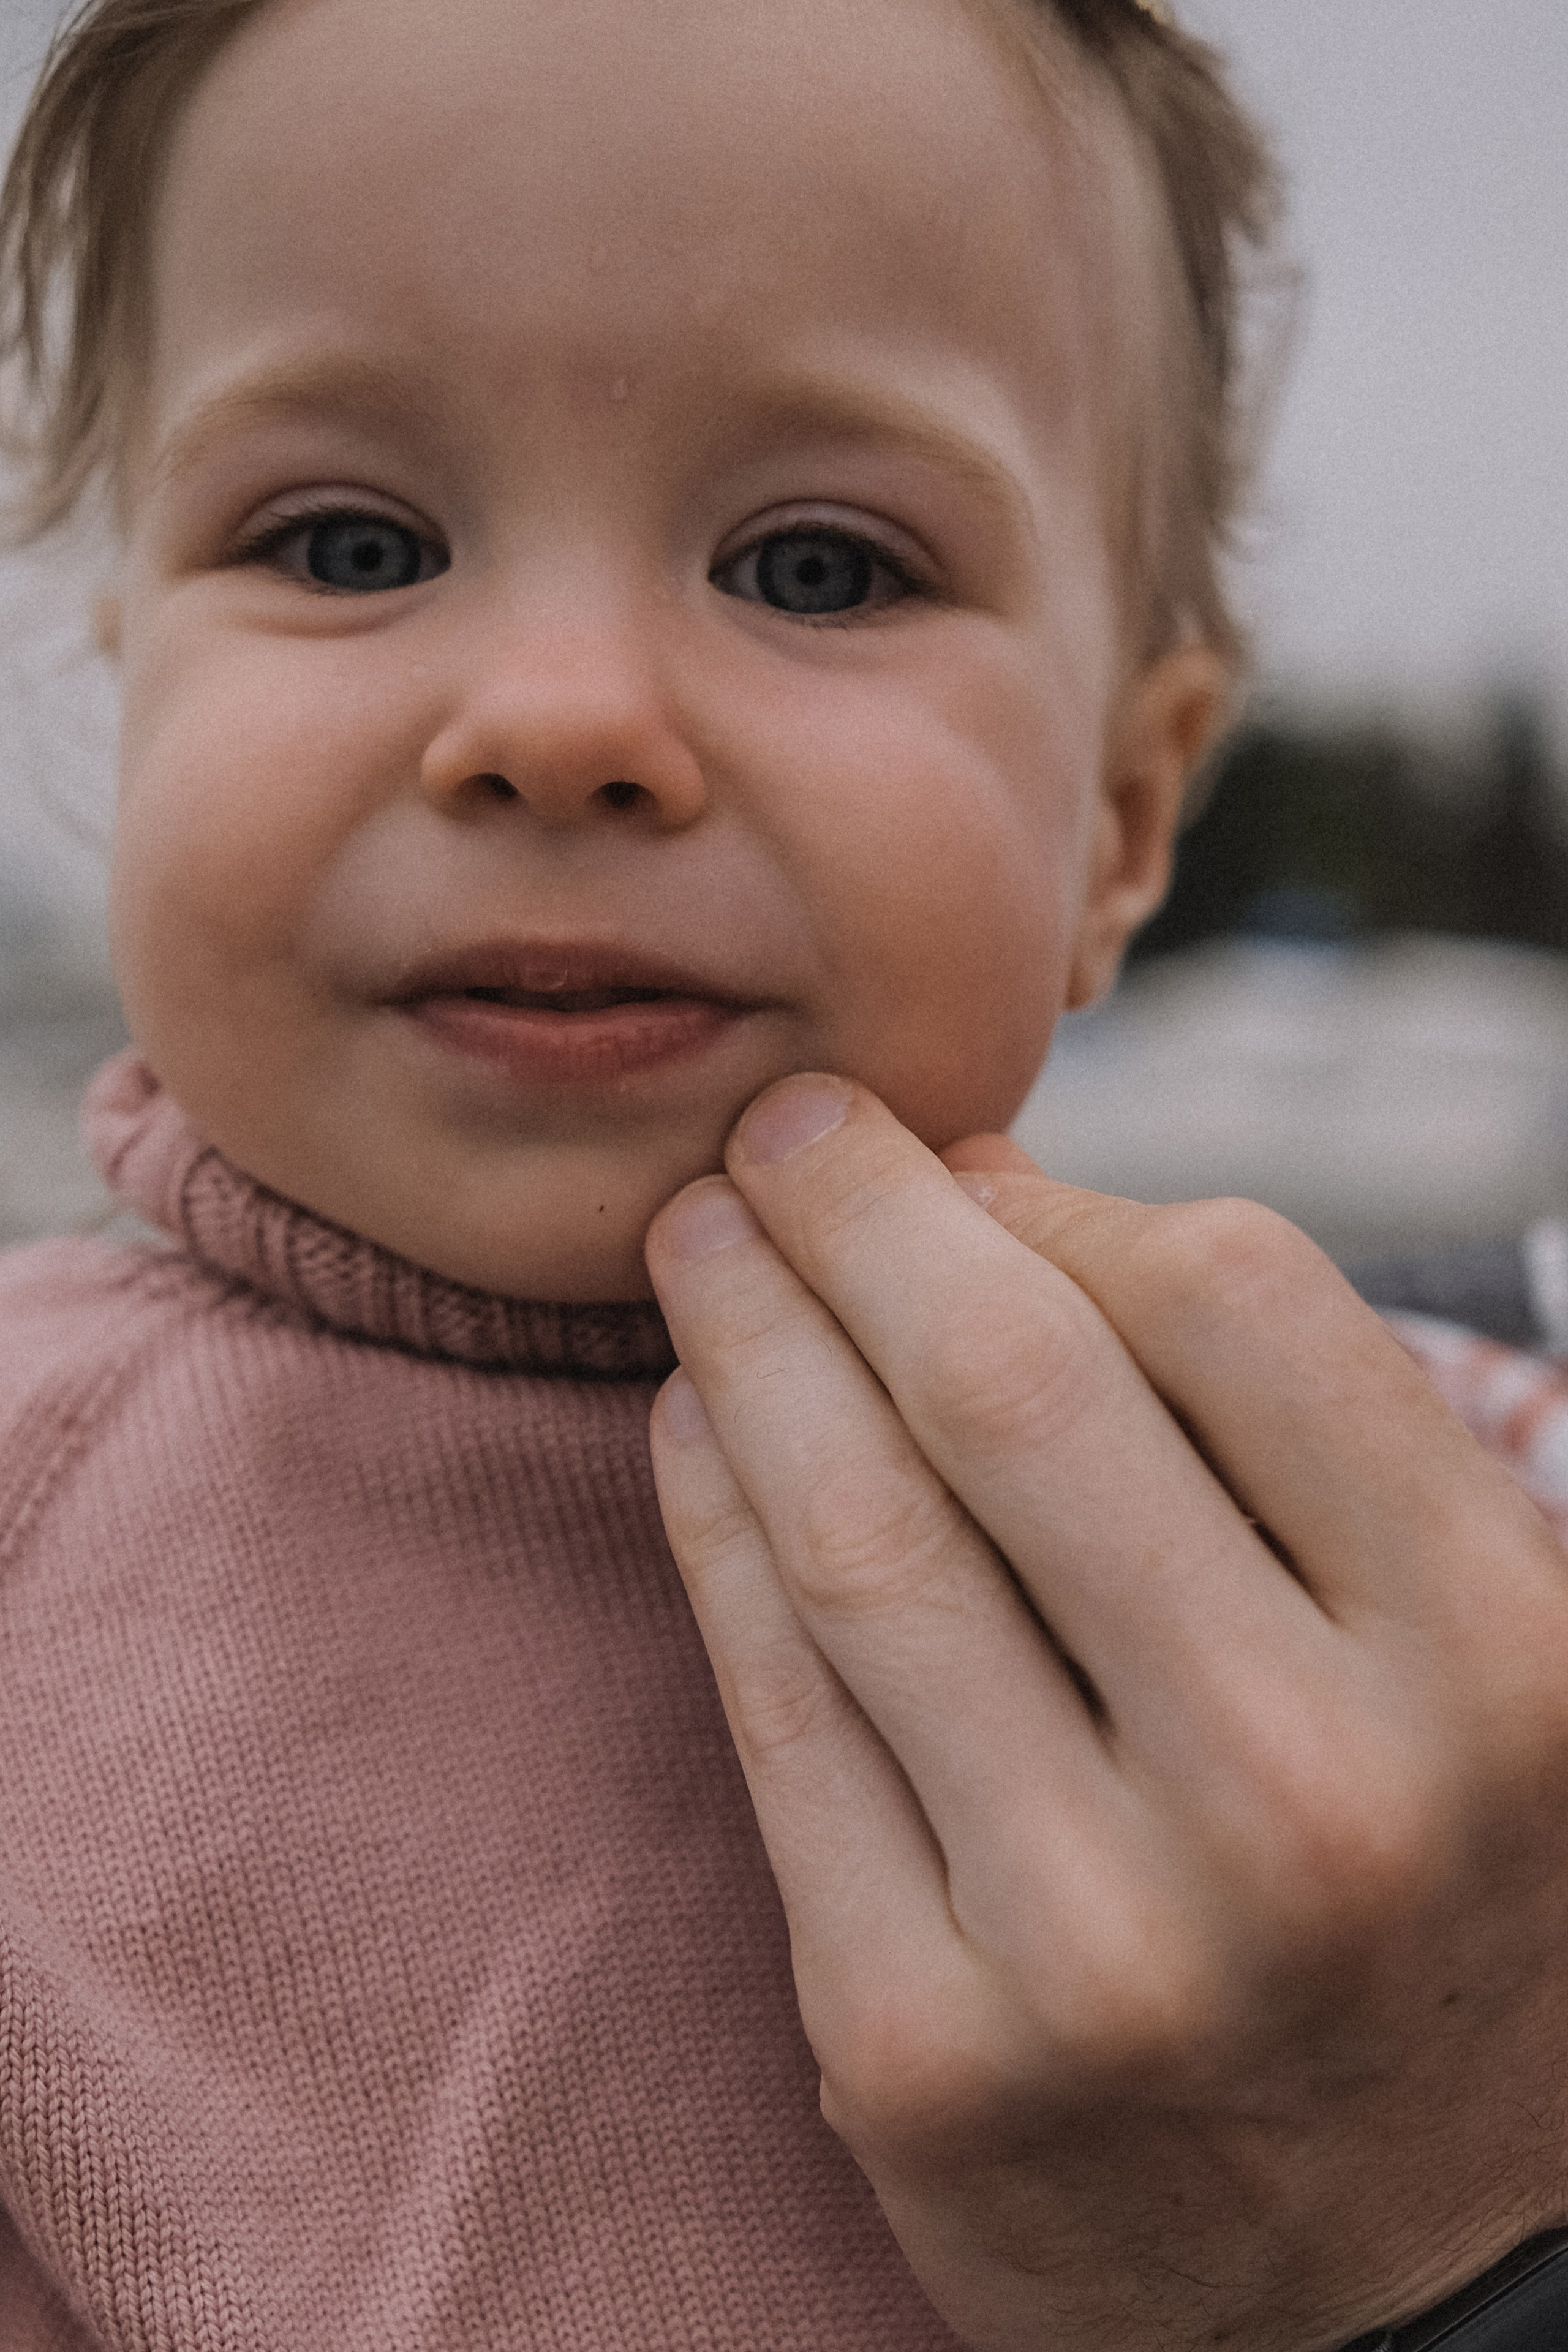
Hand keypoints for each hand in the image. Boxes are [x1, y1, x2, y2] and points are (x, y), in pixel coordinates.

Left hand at [643, 1074, 1567, 2351]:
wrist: (1418, 2285)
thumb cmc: (1437, 1890)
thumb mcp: (1471, 1652)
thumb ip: (1294, 1432)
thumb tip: (998, 1202)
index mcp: (1495, 1658)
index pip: (1237, 1297)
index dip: (1070, 1193)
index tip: (966, 1160)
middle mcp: (1309, 1794)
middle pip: (1017, 1383)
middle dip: (861, 1213)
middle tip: (779, 1126)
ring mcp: (1101, 1938)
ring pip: (860, 1529)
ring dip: (748, 1340)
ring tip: (696, 1237)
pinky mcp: (920, 2047)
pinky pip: (774, 1711)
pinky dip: (710, 1526)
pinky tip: (690, 1423)